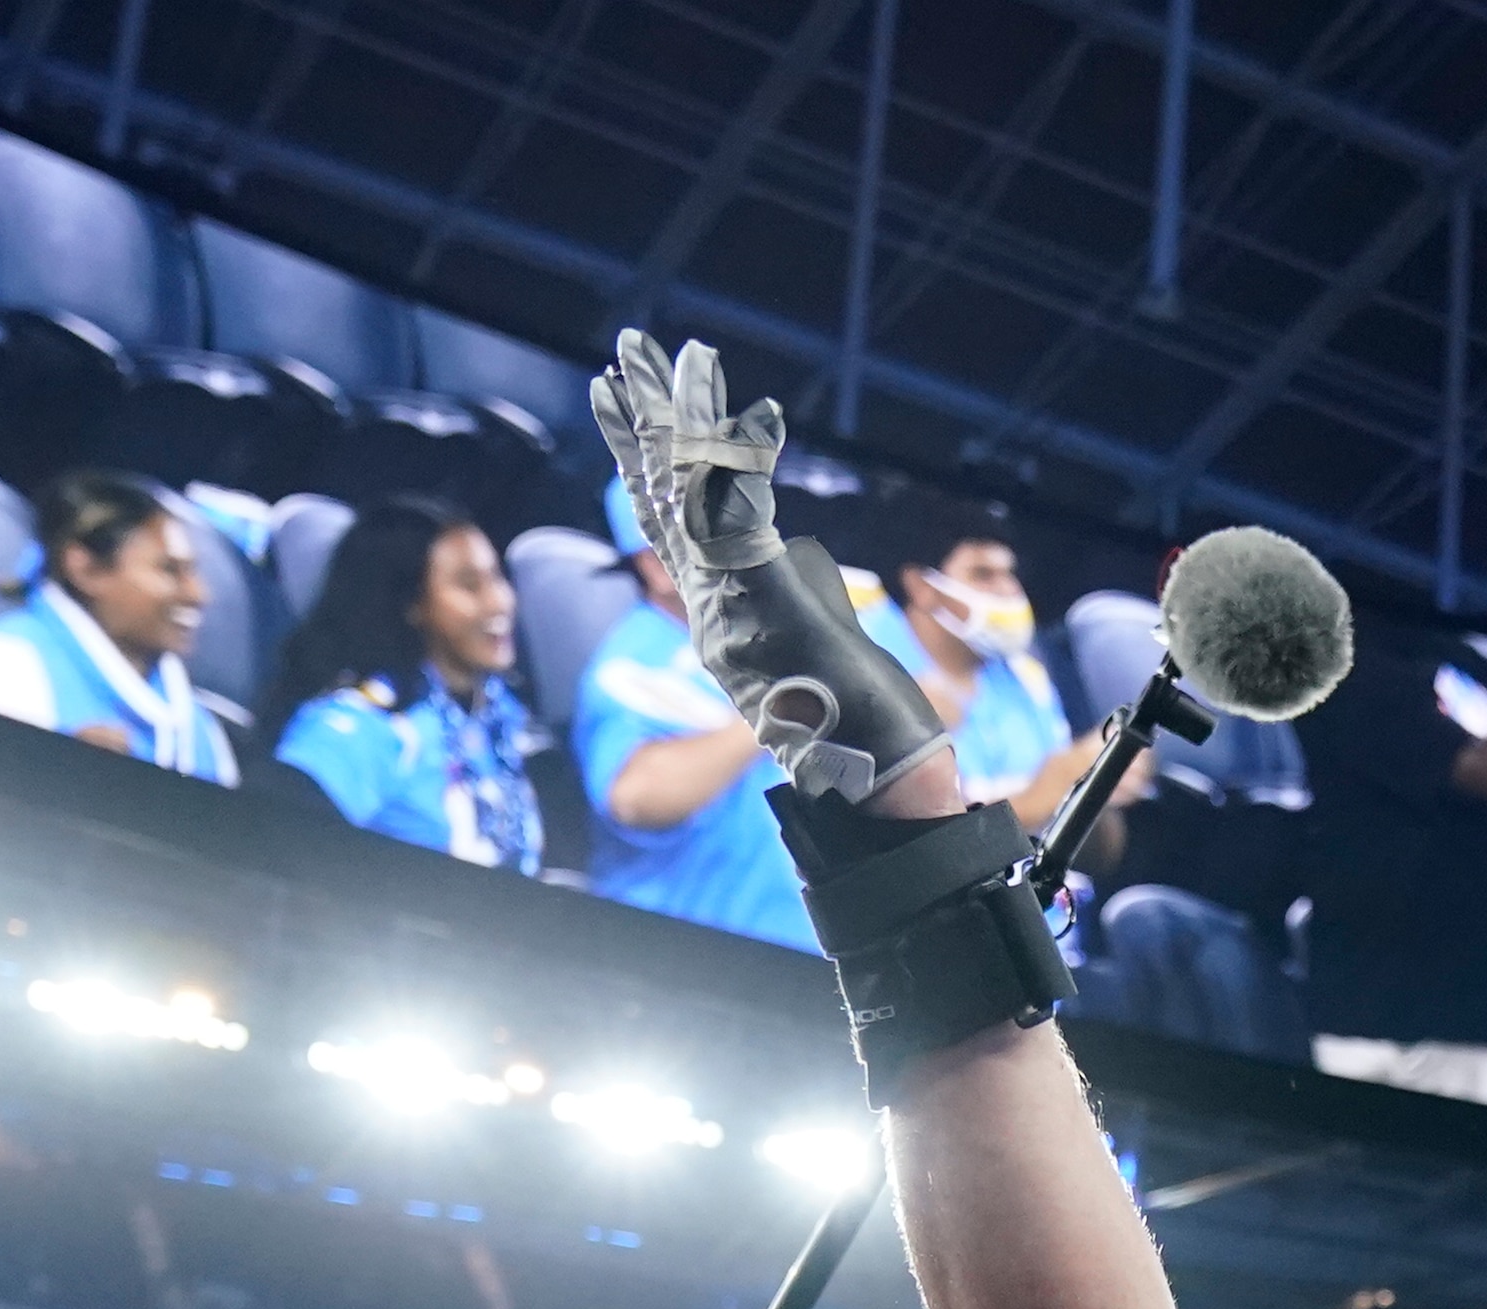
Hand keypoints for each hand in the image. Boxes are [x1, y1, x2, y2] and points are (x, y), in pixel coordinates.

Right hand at [589, 332, 949, 804]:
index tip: (615, 394)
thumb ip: (785, 597)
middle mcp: (714, 601)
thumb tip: (791, 558)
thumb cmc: (854, 728)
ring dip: (682, 423)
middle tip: (625, 350)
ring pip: (695, 498)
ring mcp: (736, 602)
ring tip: (662, 360)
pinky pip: (746, 526)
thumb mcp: (810, 648)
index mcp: (717, 609)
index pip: (666, 515)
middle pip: (666, 493)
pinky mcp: (769, 603)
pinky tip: (747, 419)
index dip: (638, 455)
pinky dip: (744, 469)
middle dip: (644, 419)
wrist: (871, 779)